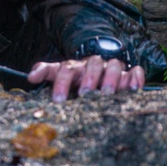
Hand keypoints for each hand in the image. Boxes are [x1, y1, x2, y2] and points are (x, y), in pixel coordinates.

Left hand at [28, 56, 144, 102]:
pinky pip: (135, 71)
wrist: (98, 71)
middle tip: (86, 95)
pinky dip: (135, 78)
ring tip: (109, 94)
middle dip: (89, 79)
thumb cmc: (76, 78)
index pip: (66, 69)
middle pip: (93, 64)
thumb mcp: (58, 74)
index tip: (57, 100)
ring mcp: (113, 68)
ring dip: (112, 78)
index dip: (61, 84)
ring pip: (115, 65)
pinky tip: (134, 89)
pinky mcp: (129, 73)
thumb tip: (30, 76)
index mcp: (75, 66)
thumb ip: (46, 72)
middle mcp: (95, 65)